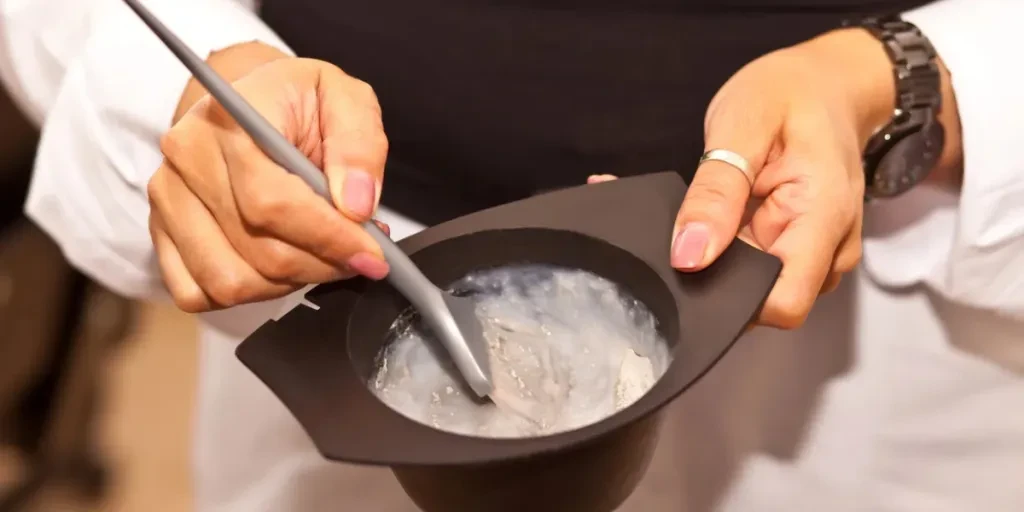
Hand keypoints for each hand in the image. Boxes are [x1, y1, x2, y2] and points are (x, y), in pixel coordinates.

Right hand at [148, 44, 389, 312]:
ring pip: (229, 281)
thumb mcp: (345, 100)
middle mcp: (187, 158)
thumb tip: (356, 205)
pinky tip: (279, 269)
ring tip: (320, 257)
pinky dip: (247, 294)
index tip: (373, 255)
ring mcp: (168, 198)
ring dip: (289, 284)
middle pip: (256, 249)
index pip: (272, 202)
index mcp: (231, 119)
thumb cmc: (299, 102)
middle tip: (358, 258)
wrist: (253, 103)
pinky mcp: (160, 231)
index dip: (329, 238)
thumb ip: (359, 146)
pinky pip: (197, 293)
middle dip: (321, 265)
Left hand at [592, 29, 911, 328]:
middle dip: (719, 276)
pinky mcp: (798, 249)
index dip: (731, 300)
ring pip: (756, 287)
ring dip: (723, 262)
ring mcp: (816, 252)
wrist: (828, 82)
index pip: (784, 303)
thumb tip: (689, 254)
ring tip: (706, 214)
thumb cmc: (791, 92)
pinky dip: (730, 250)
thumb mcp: (743, 123)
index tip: (690, 266)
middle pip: (765, 301)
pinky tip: (719, 219)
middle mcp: (829, 248)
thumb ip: (716, 191)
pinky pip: (757, 268)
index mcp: (823, 216)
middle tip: (687, 227)